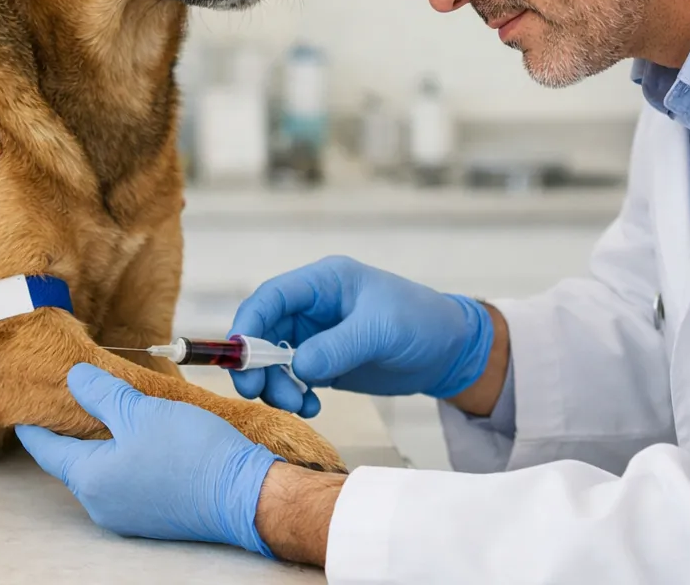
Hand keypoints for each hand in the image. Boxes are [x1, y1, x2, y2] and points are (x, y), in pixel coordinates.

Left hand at [15, 364, 281, 557]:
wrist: (246, 495)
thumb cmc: (192, 452)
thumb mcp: (141, 411)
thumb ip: (102, 394)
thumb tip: (73, 377)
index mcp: (90, 479)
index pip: (46, 450)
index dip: (34, 425)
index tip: (22, 409)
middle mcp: (102, 504)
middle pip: (73, 462)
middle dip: (70, 432)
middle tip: (68, 403)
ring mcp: (128, 515)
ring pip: (102, 472)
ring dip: (101, 445)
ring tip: (107, 415)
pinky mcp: (154, 516)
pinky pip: (126, 483)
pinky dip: (124, 460)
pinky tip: (140, 439)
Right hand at [229, 256, 493, 415]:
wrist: (450, 352)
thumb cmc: (422, 323)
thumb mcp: (381, 330)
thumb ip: (338, 346)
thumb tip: (298, 368)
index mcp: (323, 282)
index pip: (271, 297)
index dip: (248, 325)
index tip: (240, 360)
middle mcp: (313, 306)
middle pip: (264, 331)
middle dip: (257, 364)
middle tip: (259, 394)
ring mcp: (316, 335)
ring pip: (274, 359)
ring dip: (276, 385)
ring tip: (299, 405)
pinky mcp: (323, 361)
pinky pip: (293, 378)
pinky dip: (294, 395)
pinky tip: (313, 407)